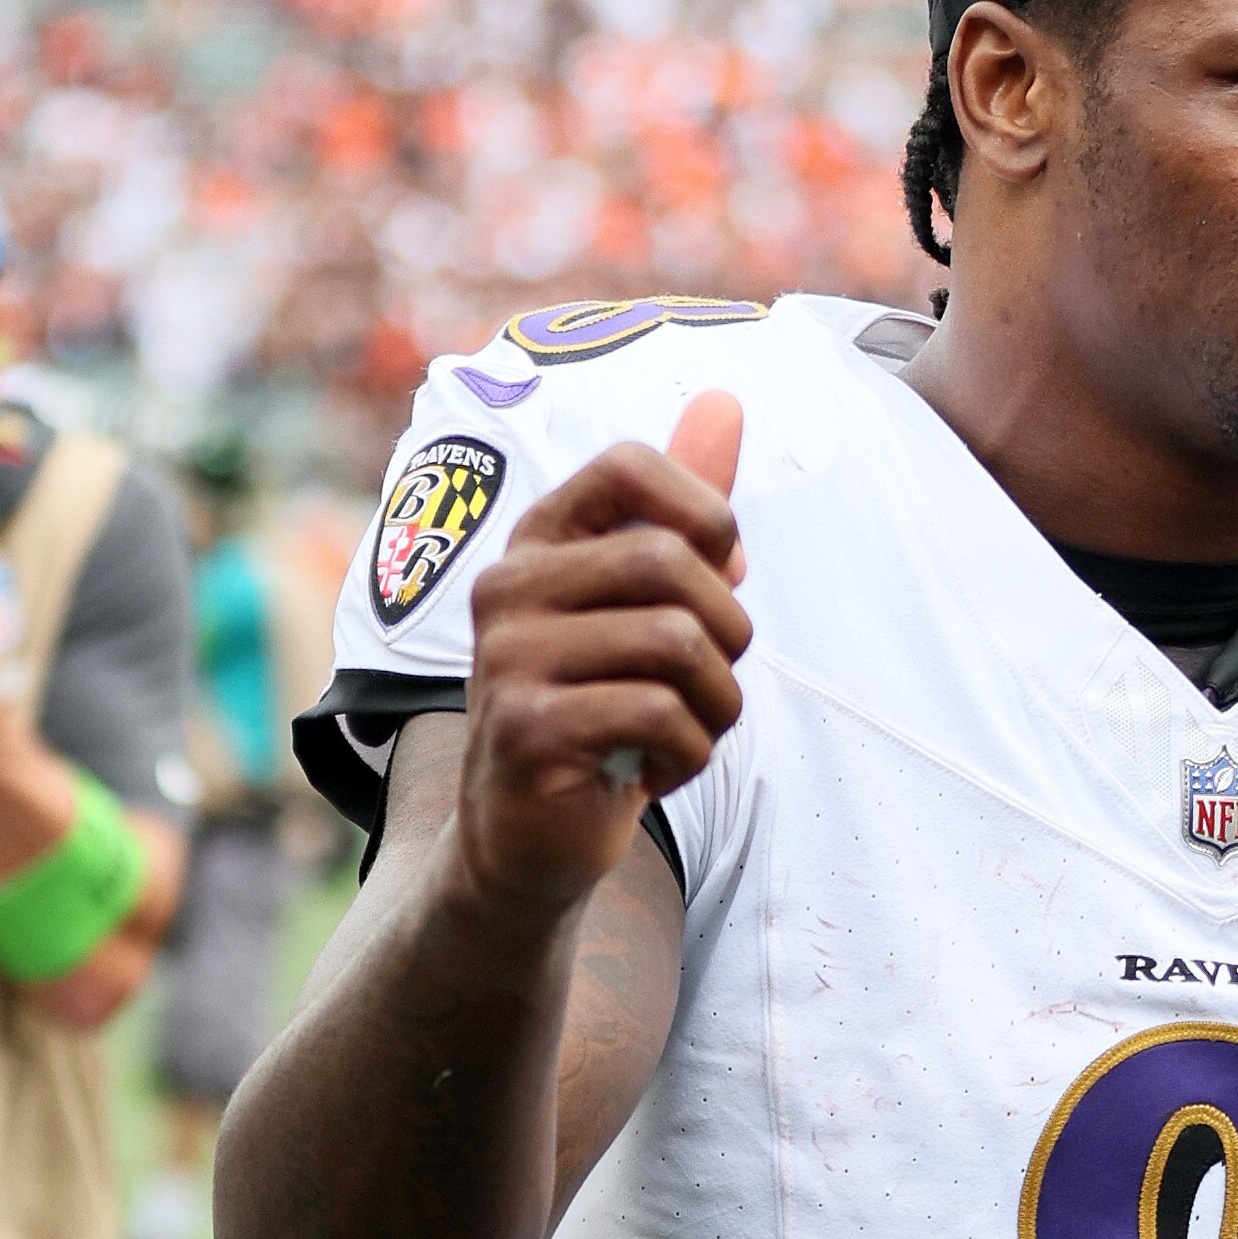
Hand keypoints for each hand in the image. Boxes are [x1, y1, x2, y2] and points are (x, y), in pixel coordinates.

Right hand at [454, 392, 749, 918]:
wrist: (530, 836)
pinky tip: (659, 772)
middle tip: (714, 682)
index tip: (717, 572)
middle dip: (729, 633)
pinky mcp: (525, 729)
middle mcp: (508, 586)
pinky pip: (659, 715)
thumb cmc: (604, 708)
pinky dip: (690, 754)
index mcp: (539, 541)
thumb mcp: (646, 606)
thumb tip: (725, 401)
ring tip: (688, 732)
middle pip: (672, 563)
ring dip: (718, 705)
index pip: (629, 463)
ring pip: (678, 644)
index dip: (704, 511)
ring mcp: (507, 657)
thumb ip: (682, 512)